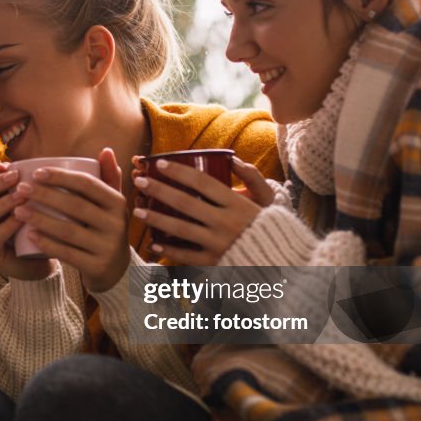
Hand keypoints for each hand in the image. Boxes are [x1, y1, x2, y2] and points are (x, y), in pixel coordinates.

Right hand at [0, 163, 54, 280]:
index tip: (13, 170)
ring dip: (2, 203)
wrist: (36, 260)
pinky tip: (21, 217)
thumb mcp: (21, 201)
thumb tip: (1, 166)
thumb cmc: (28, 225)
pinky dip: (8, 225)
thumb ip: (12, 184)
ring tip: (22, 196)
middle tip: (16, 177)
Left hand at [13, 148, 129, 291]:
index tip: (35, 172)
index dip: (61, 177)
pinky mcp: (96, 266)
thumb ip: (109, 177)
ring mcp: (107, 247)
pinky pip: (68, 254)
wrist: (117, 270)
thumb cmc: (106, 228)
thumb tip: (106, 149)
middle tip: (20, 189)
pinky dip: (47, 244)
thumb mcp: (112, 204)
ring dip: (40, 219)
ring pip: (68, 231)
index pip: (87, 184)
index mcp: (118, 203)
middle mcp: (116, 224)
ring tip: (18, 210)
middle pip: (75, 206)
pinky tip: (30, 235)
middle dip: (45, 196)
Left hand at [131, 156, 267, 264]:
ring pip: (181, 229)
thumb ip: (251, 177)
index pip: (202, 182)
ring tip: (138, 211)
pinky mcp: (216, 262)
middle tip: (139, 181)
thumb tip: (231, 158)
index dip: (178, 171)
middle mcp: (226, 222)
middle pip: (186, 202)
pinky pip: (187, 256)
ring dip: (157, 218)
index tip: (159, 163)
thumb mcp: (265, 200)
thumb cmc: (268, 226)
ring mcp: (219, 243)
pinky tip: (154, 243)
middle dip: (159, 190)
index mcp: (237, 203)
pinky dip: (169, 250)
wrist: (282, 261)